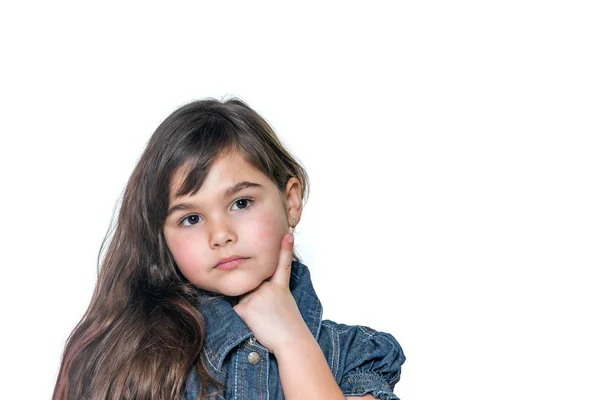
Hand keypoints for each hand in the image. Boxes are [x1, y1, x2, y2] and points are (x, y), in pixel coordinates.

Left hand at [232, 233, 311, 354]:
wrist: (292, 340)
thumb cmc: (289, 326)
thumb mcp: (284, 303)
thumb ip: (268, 293)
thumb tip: (249, 294)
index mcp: (281, 286)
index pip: (282, 264)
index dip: (284, 248)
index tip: (287, 234)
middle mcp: (268, 287)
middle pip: (250, 286)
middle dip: (252, 297)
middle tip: (269, 314)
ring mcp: (257, 295)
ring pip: (241, 298)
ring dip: (247, 309)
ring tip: (264, 321)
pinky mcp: (246, 307)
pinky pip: (236, 310)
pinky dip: (242, 318)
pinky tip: (255, 324)